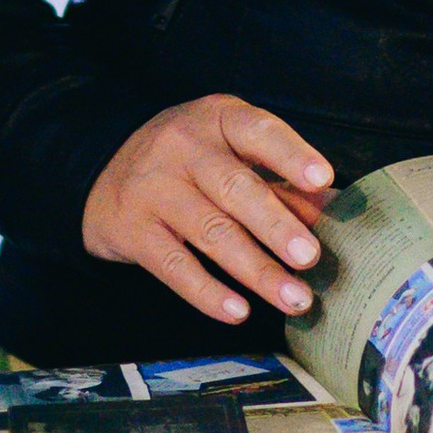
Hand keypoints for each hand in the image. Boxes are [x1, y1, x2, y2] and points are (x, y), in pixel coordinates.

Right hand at [82, 97, 334, 326]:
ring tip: (294, 298)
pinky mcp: (133, 230)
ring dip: (256, 270)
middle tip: (310, 256)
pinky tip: (238, 312)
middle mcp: (183, 148)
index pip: (258, 131)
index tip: (321, 179)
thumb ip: (279, 181)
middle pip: (235, 188)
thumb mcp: (229, 154)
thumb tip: (333, 210)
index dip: (291, 155)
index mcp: (216, 120)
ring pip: (211, 231)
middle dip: (276, 225)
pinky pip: (175, 266)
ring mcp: (154, 188)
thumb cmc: (185, 163)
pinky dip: (208, 292)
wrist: (100, 173)